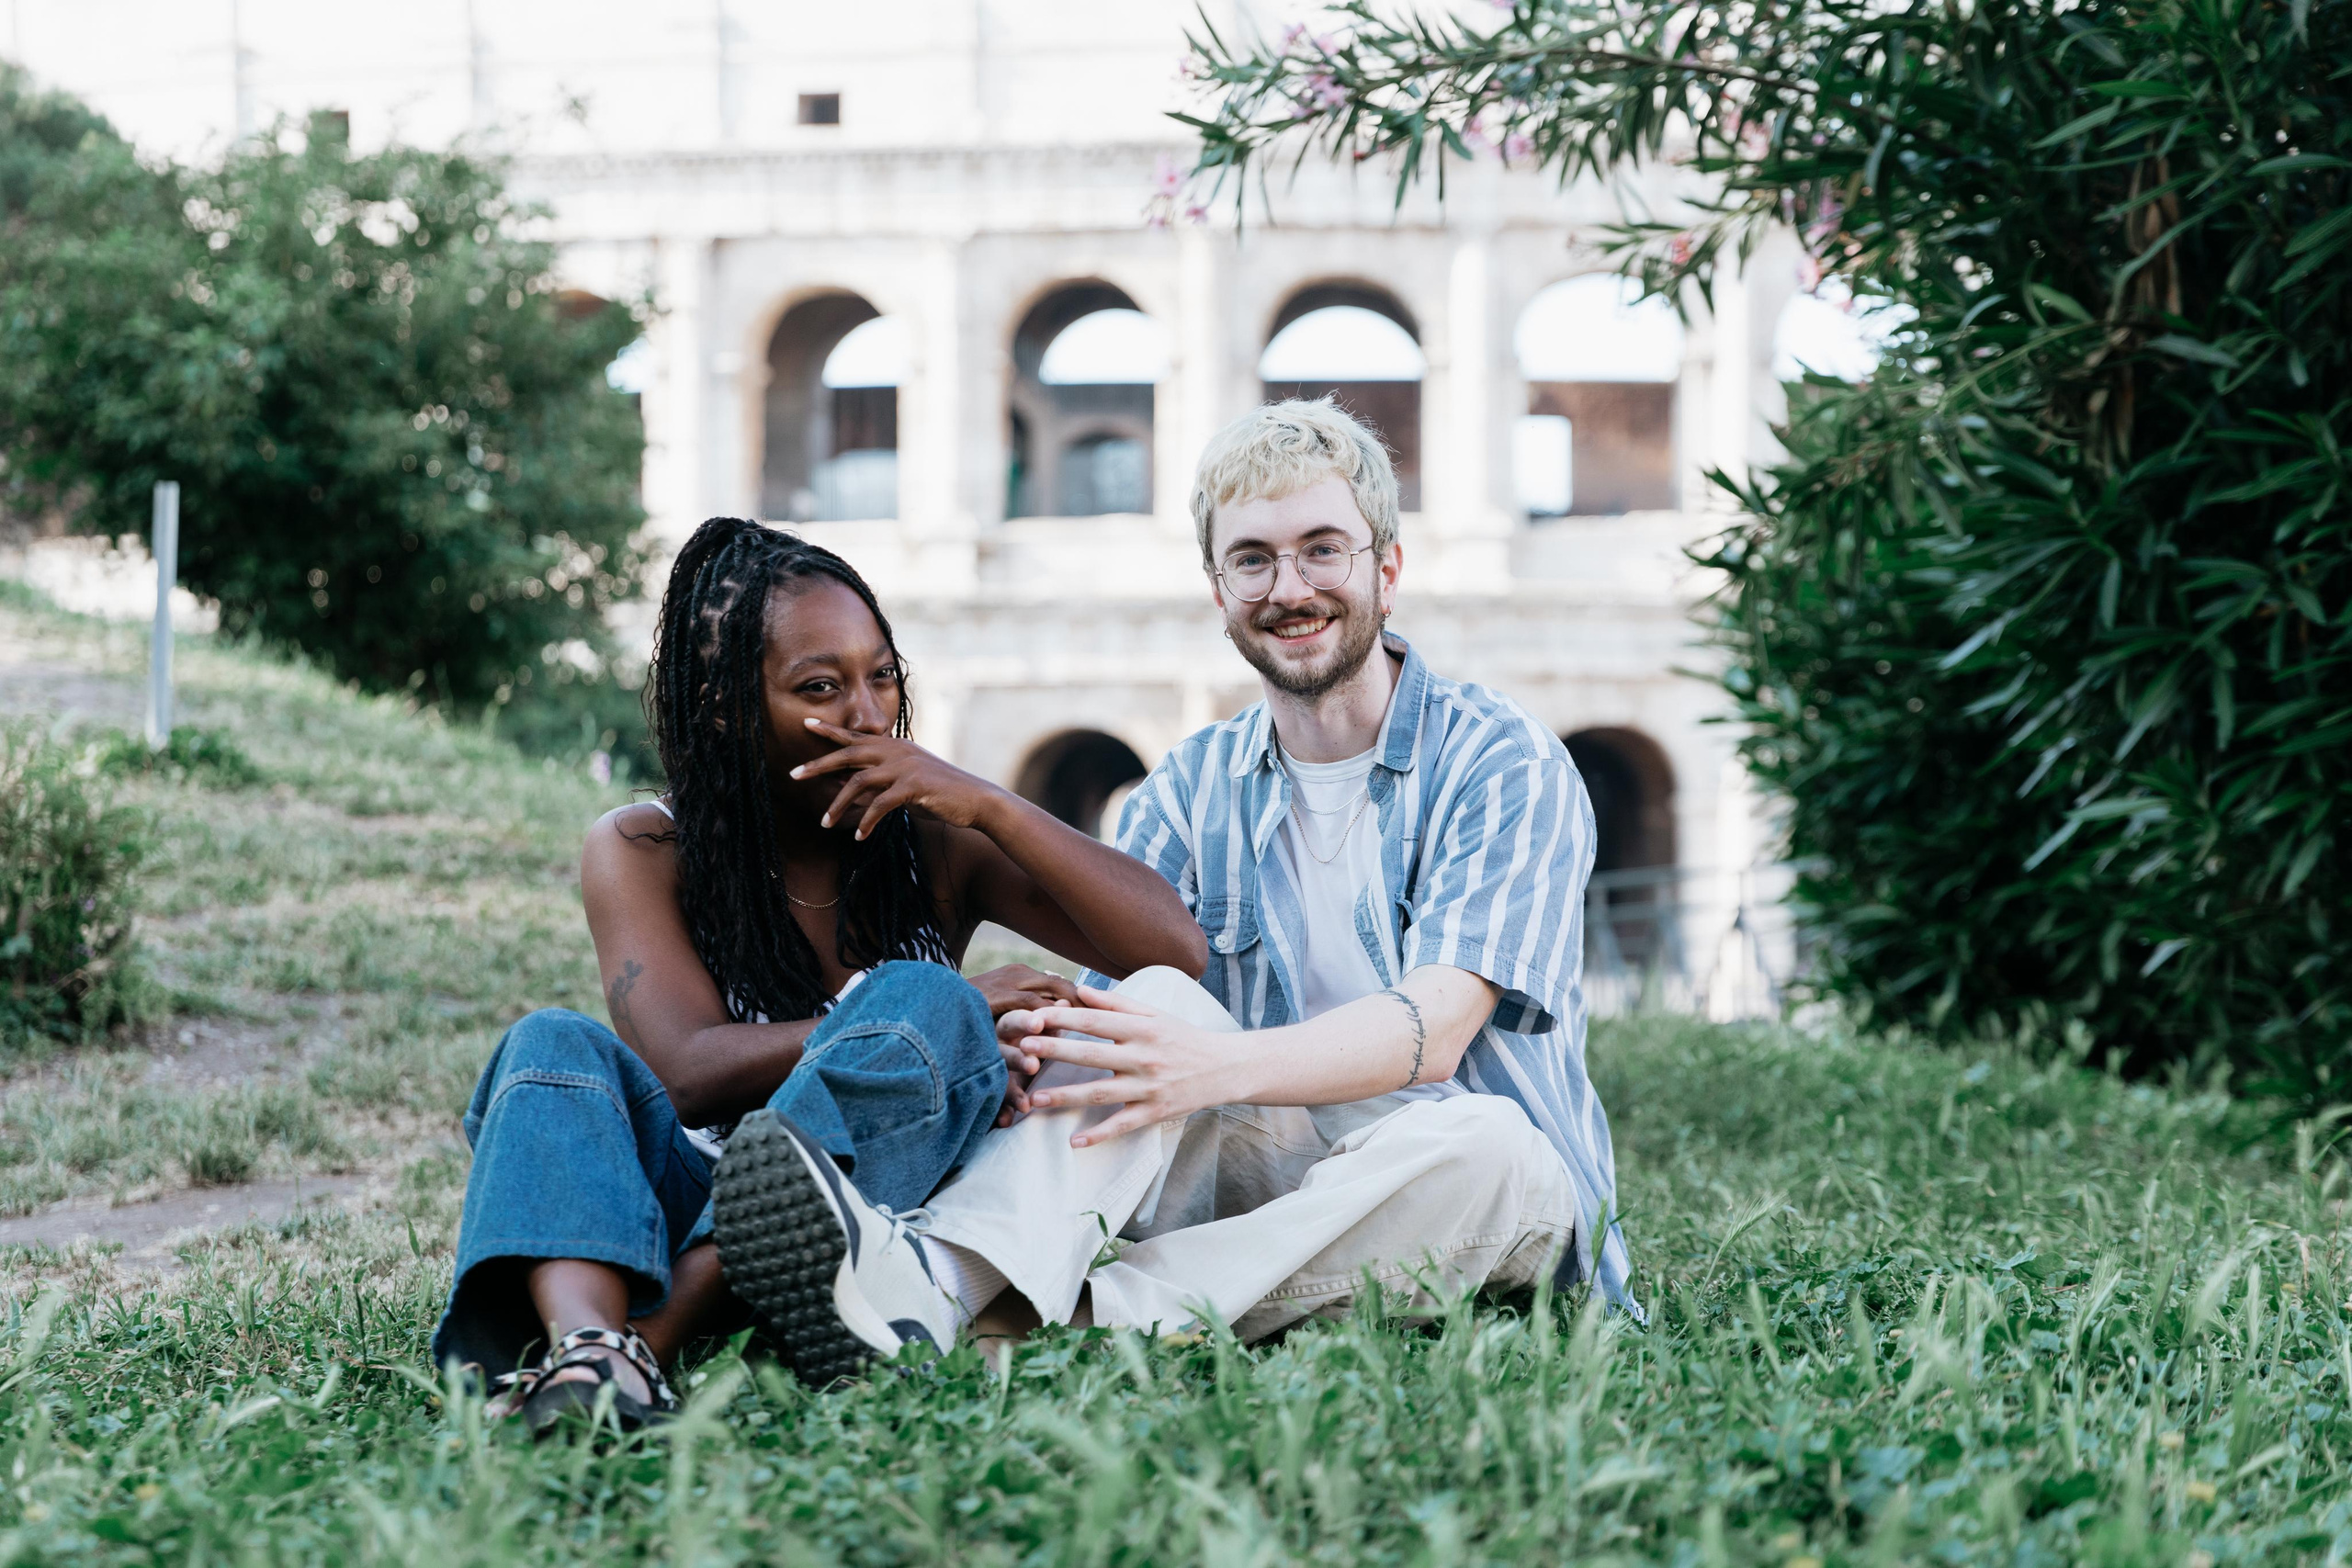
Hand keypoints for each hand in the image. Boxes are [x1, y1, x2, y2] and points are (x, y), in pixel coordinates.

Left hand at [787, 718, 1005, 839]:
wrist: (975, 800)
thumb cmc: (939, 794)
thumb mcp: (905, 785)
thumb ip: (879, 783)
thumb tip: (850, 789)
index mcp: (894, 745)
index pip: (856, 736)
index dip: (830, 730)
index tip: (806, 723)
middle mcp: (896, 750)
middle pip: (848, 754)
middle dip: (818, 765)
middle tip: (793, 775)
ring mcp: (905, 766)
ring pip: (859, 782)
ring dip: (839, 804)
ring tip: (824, 823)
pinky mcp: (914, 785)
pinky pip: (880, 804)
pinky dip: (867, 822)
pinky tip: (859, 836)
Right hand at [969, 965, 1078, 1126]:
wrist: (975, 1050)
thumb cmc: (1017, 1033)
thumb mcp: (1031, 1024)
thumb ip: (1047, 1017)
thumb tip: (1069, 1001)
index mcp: (1006, 1026)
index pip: (1015, 1020)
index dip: (1026, 1022)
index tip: (1040, 1024)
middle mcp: (994, 1046)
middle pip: (1000, 1055)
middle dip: (1016, 1057)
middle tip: (1033, 1065)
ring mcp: (987, 1069)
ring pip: (996, 1079)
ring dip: (1010, 1090)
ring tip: (1026, 1104)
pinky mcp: (986, 1091)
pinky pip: (991, 1103)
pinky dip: (999, 1112)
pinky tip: (1007, 1122)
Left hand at [1013, 987, 1241, 1145]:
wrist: (1225, 1067)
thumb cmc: (1184, 1037)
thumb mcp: (1154, 1013)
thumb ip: (1117, 1002)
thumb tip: (1081, 990)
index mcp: (1142, 1027)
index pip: (1095, 1020)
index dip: (1063, 1018)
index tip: (1034, 1017)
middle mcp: (1144, 1056)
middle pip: (1092, 1054)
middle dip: (1056, 1051)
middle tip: (1024, 1050)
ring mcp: (1149, 1087)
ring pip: (1101, 1093)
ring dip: (1066, 1096)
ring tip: (1036, 1099)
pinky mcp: (1155, 1112)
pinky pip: (1123, 1125)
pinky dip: (1099, 1135)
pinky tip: (1074, 1142)